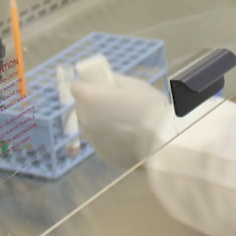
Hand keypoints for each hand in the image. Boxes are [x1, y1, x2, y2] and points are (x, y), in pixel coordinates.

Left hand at [70, 54, 176, 168]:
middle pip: (82, 108)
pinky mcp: (103, 155)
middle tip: (116, 104)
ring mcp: (92, 140)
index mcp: (89, 98)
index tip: (101, 87)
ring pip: (90, 126)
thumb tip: (102, 81)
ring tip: (123, 123)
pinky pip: (102, 142)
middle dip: (94, 104)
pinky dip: (110, 139)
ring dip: (99, 122)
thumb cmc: (147, 105)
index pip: (76, 87)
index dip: (88, 85)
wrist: (158, 139)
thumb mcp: (132, 84)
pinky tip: (128, 138)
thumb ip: (111, 80)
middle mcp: (85, 120)